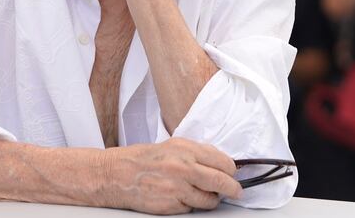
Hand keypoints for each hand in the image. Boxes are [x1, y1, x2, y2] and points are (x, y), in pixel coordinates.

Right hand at [105, 137, 242, 213]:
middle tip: (236, 191)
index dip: (231, 170)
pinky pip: (192, 209)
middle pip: (221, 182)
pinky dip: (192, 205)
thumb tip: (221, 162)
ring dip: (212, 199)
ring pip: (209, 200)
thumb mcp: (173, 145)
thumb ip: (198, 153)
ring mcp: (178, 188)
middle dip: (233, 189)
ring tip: (206, 195)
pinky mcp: (171, 206)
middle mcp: (184, 168)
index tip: (233, 174)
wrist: (119, 174)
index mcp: (186, 149)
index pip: (223, 162)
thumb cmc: (145, 159)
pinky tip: (183, 197)